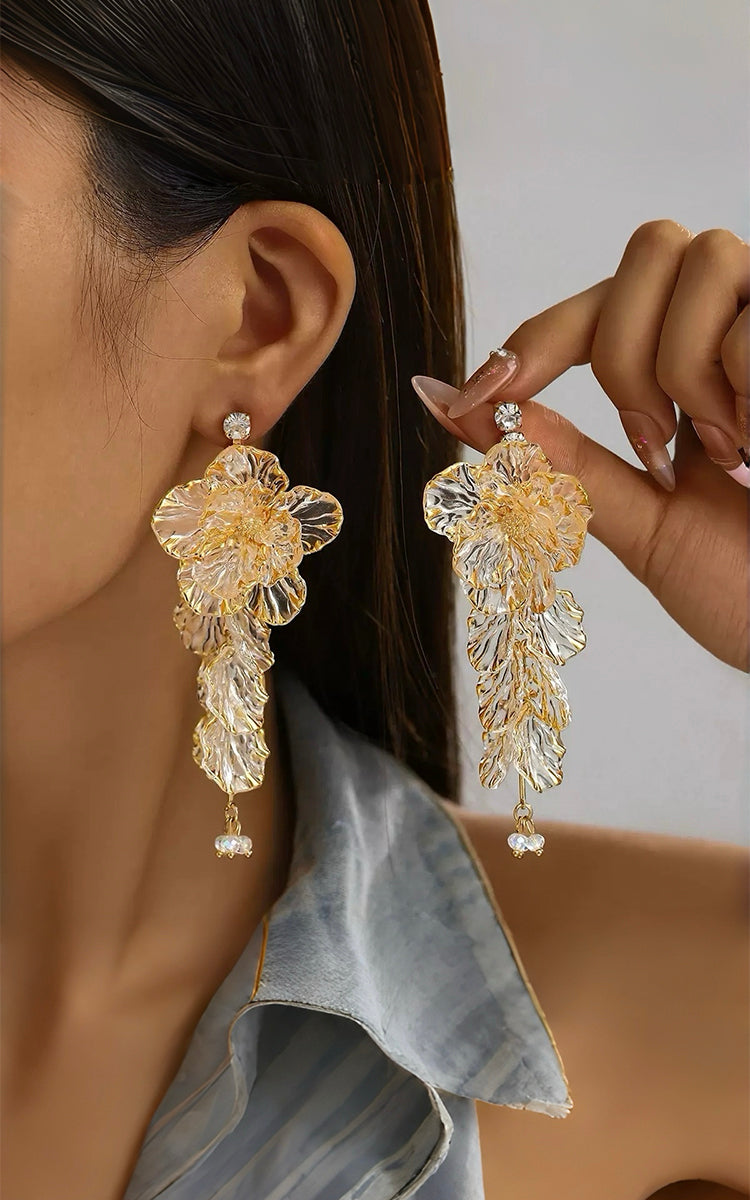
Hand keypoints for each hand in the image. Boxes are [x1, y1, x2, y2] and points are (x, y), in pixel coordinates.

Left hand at [412, 220, 748, 671]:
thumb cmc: (747, 584)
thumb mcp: (635, 520)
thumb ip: (552, 457)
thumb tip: (446, 404)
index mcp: (686, 371)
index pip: (597, 309)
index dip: (534, 339)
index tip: (476, 394)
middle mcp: (738, 326)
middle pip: (648, 249)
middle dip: (623, 354)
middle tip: (656, 443)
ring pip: (702, 260)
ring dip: (690, 372)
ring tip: (732, 452)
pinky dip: (747, 393)